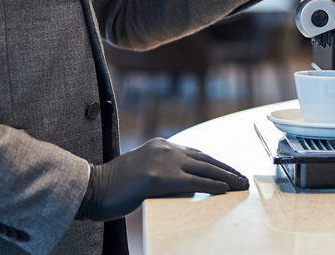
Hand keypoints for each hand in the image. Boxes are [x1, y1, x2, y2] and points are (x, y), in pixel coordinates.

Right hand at [76, 138, 248, 221]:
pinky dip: (212, 185)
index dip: (216, 163)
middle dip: (227, 170)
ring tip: (241, 186)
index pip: (197, 153)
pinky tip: (225, 190)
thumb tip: (187, 182)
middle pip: (205, 159)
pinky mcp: (158, 178)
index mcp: (160, 145)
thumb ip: (163, 170)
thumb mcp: (143, 170)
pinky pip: (193, 182)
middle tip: (244, 179)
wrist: (90, 188)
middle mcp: (164, 149)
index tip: (231, 171)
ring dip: (227, 178)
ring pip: (204, 169)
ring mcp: (161, 162)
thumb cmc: (114, 186)